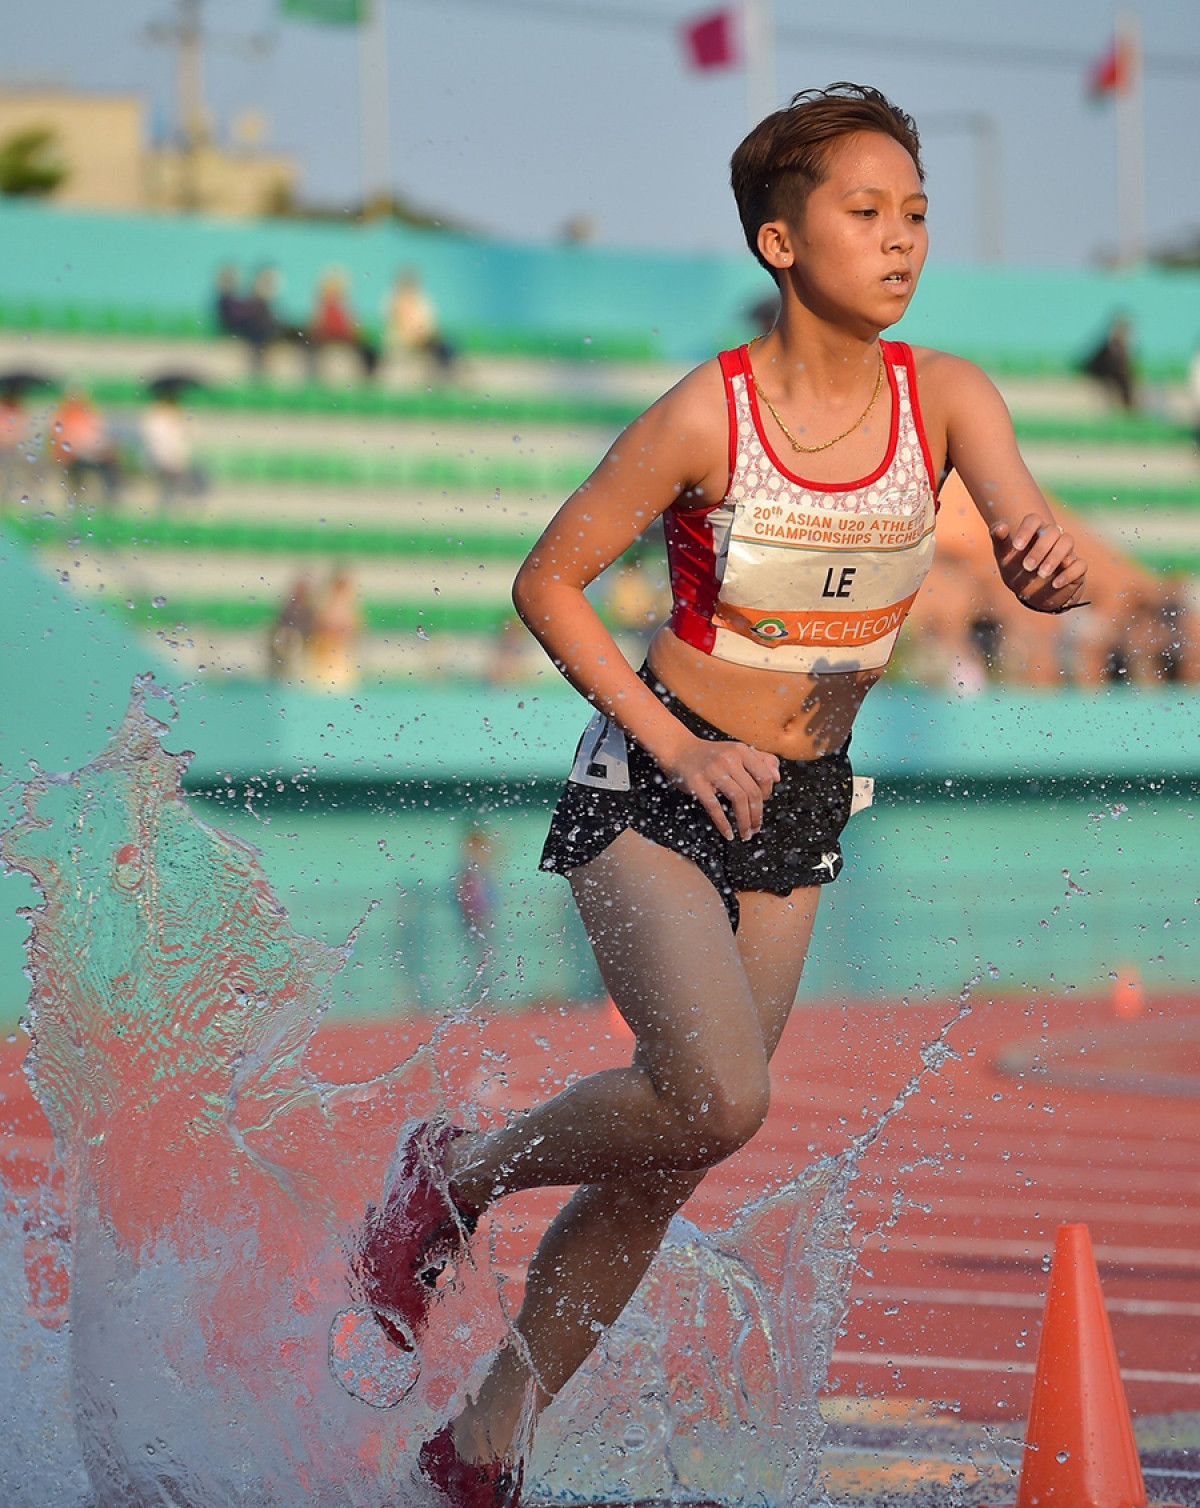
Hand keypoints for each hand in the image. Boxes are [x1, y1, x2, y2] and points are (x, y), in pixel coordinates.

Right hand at [661, 732, 779, 840]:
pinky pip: (715, 807)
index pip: (765, 776)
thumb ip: (761, 760)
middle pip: (752, 792)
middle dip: (757, 815)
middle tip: (756, 828)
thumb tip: (778, 778)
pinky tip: (728, 834)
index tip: (761, 804)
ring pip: (738, 800)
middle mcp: (729, 759)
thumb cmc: (710, 755)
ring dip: (745, 822)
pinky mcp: (697, 783)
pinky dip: (723, 824)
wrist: (679, 750)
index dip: (767, 794)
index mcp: (741, 751)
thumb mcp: (737, 751)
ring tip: (746, 834)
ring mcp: (713, 771)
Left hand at [990, 515, 1088, 611]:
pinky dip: (1069, 574)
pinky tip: (1055, 584)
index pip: (1034, 519)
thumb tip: (1000, 526)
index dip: (1026, 530)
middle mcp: (1052, 538)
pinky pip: (1080, 565)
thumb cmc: (1015, 568)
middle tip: (1027, 567)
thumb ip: (999, 539)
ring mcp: (1066, 551)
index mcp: (1034, 531)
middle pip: (1052, 531)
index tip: (1016, 547)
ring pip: (1068, 541)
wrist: (1030, 592)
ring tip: (1041, 574)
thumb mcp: (1004, 556)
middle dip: (1040, 549)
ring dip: (1055, 557)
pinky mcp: (1076, 568)